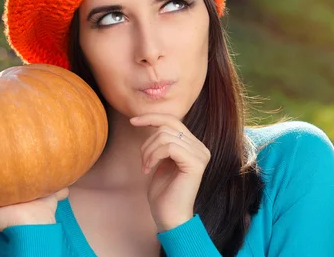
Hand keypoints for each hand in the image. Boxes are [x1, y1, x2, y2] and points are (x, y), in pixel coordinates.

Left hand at [130, 113, 210, 231]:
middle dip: (148, 141)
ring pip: (165, 136)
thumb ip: (162, 142)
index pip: (172, 121)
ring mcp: (200, 154)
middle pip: (167, 126)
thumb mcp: (161, 160)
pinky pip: (169, 147)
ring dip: (148, 151)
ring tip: (146, 167)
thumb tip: (152, 121)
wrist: (169, 217)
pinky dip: (153, 156)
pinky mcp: (196, 163)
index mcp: (194, 145)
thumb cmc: (163, 192)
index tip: (133, 120)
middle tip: (143, 160)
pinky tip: (149, 169)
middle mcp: (200, 147)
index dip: (151, 117)